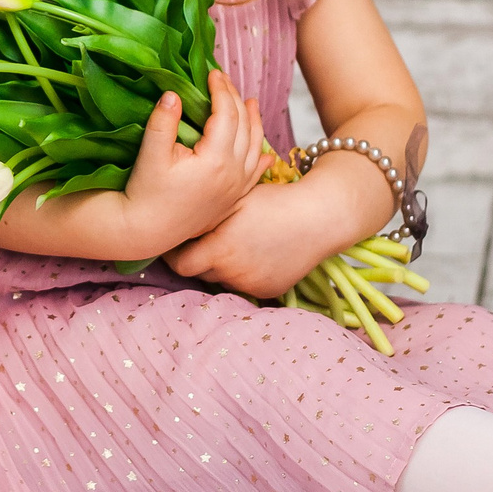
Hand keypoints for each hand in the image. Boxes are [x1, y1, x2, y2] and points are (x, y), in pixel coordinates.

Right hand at [115, 69, 266, 259]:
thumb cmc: (145, 192)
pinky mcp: (232, 199)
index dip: (221, 90)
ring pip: (255, 148)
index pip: (226, 114)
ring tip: (251, 103)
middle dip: (235, 99)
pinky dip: (261, 158)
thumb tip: (173, 93)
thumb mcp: (150, 153)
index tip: (212, 72)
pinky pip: (254, 174)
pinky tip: (265, 152)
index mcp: (215, 160)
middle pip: (244, 127)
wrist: (146, 231)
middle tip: (224, 80)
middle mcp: (233, 174)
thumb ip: (164, 121)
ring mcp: (236, 188)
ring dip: (254, 123)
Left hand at [167, 181, 333, 298]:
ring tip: (232, 243)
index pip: (180, 265)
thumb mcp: (234, 200)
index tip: (175, 242)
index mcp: (220, 250)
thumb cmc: (275, 201)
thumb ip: (203, 216)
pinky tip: (254, 253)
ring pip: (222, 280)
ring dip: (220, 266)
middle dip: (197, 258)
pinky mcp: (269, 291)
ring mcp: (251, 285)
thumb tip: (175, 225)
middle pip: (200, 273)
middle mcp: (233, 274)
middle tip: (203, 239)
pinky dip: (243, 273)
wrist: (319, 217)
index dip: (173, 254)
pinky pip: (244, 285)